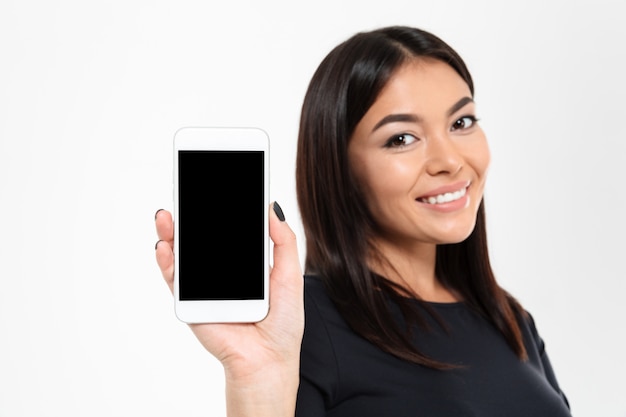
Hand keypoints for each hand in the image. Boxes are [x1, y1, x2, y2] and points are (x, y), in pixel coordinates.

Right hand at [154, 204, 303, 415]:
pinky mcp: (191, 302)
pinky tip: (166, 246)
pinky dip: (167, 261)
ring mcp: (204, 286)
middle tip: (186, 194)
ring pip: (183, 254)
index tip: (215, 186)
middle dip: (190, 217)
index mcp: (245, 263)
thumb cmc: (282, 323)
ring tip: (168, 216)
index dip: (221, 209)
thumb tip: (271, 207)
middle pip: (201, 238)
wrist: (268, 360)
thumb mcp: (289, 274)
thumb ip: (283, 241)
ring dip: (172, 233)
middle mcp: (222, 272)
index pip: (228, 231)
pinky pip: (175, 279)